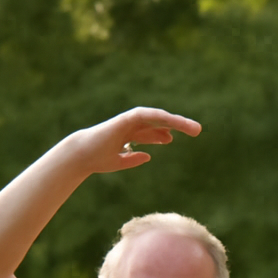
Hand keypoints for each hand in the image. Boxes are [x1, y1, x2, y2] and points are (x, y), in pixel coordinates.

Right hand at [66, 106, 201, 175]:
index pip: (149, 132)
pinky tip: (173, 122)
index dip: (161, 135)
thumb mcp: (120, 162)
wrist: (82, 155)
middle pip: (158, 123)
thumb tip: (148, 156)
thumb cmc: (98, 160)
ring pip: (158, 118)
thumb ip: (133, 158)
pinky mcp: (126, 119)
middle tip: (195, 131)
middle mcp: (131, 126)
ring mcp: (129, 121)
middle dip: (176, 126)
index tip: (172, 140)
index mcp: (128, 135)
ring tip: (193, 128)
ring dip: (176, 122)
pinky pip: (148, 115)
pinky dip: (161, 118)